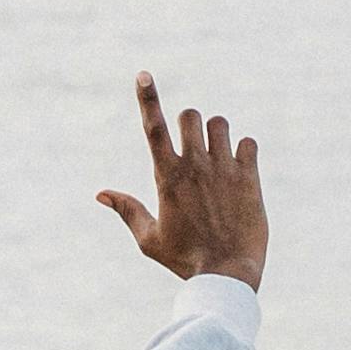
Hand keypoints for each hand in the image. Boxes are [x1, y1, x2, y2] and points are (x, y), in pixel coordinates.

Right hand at [96, 73, 266, 289]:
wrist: (228, 275)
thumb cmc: (185, 260)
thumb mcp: (149, 239)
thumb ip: (127, 210)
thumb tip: (100, 194)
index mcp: (167, 178)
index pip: (154, 127)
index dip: (147, 98)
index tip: (143, 74)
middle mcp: (195, 166)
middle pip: (191, 114)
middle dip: (190, 123)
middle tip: (195, 147)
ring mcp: (224, 169)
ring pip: (220, 123)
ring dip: (217, 134)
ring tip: (219, 158)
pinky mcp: (250, 177)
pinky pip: (249, 142)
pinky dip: (244, 151)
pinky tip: (241, 170)